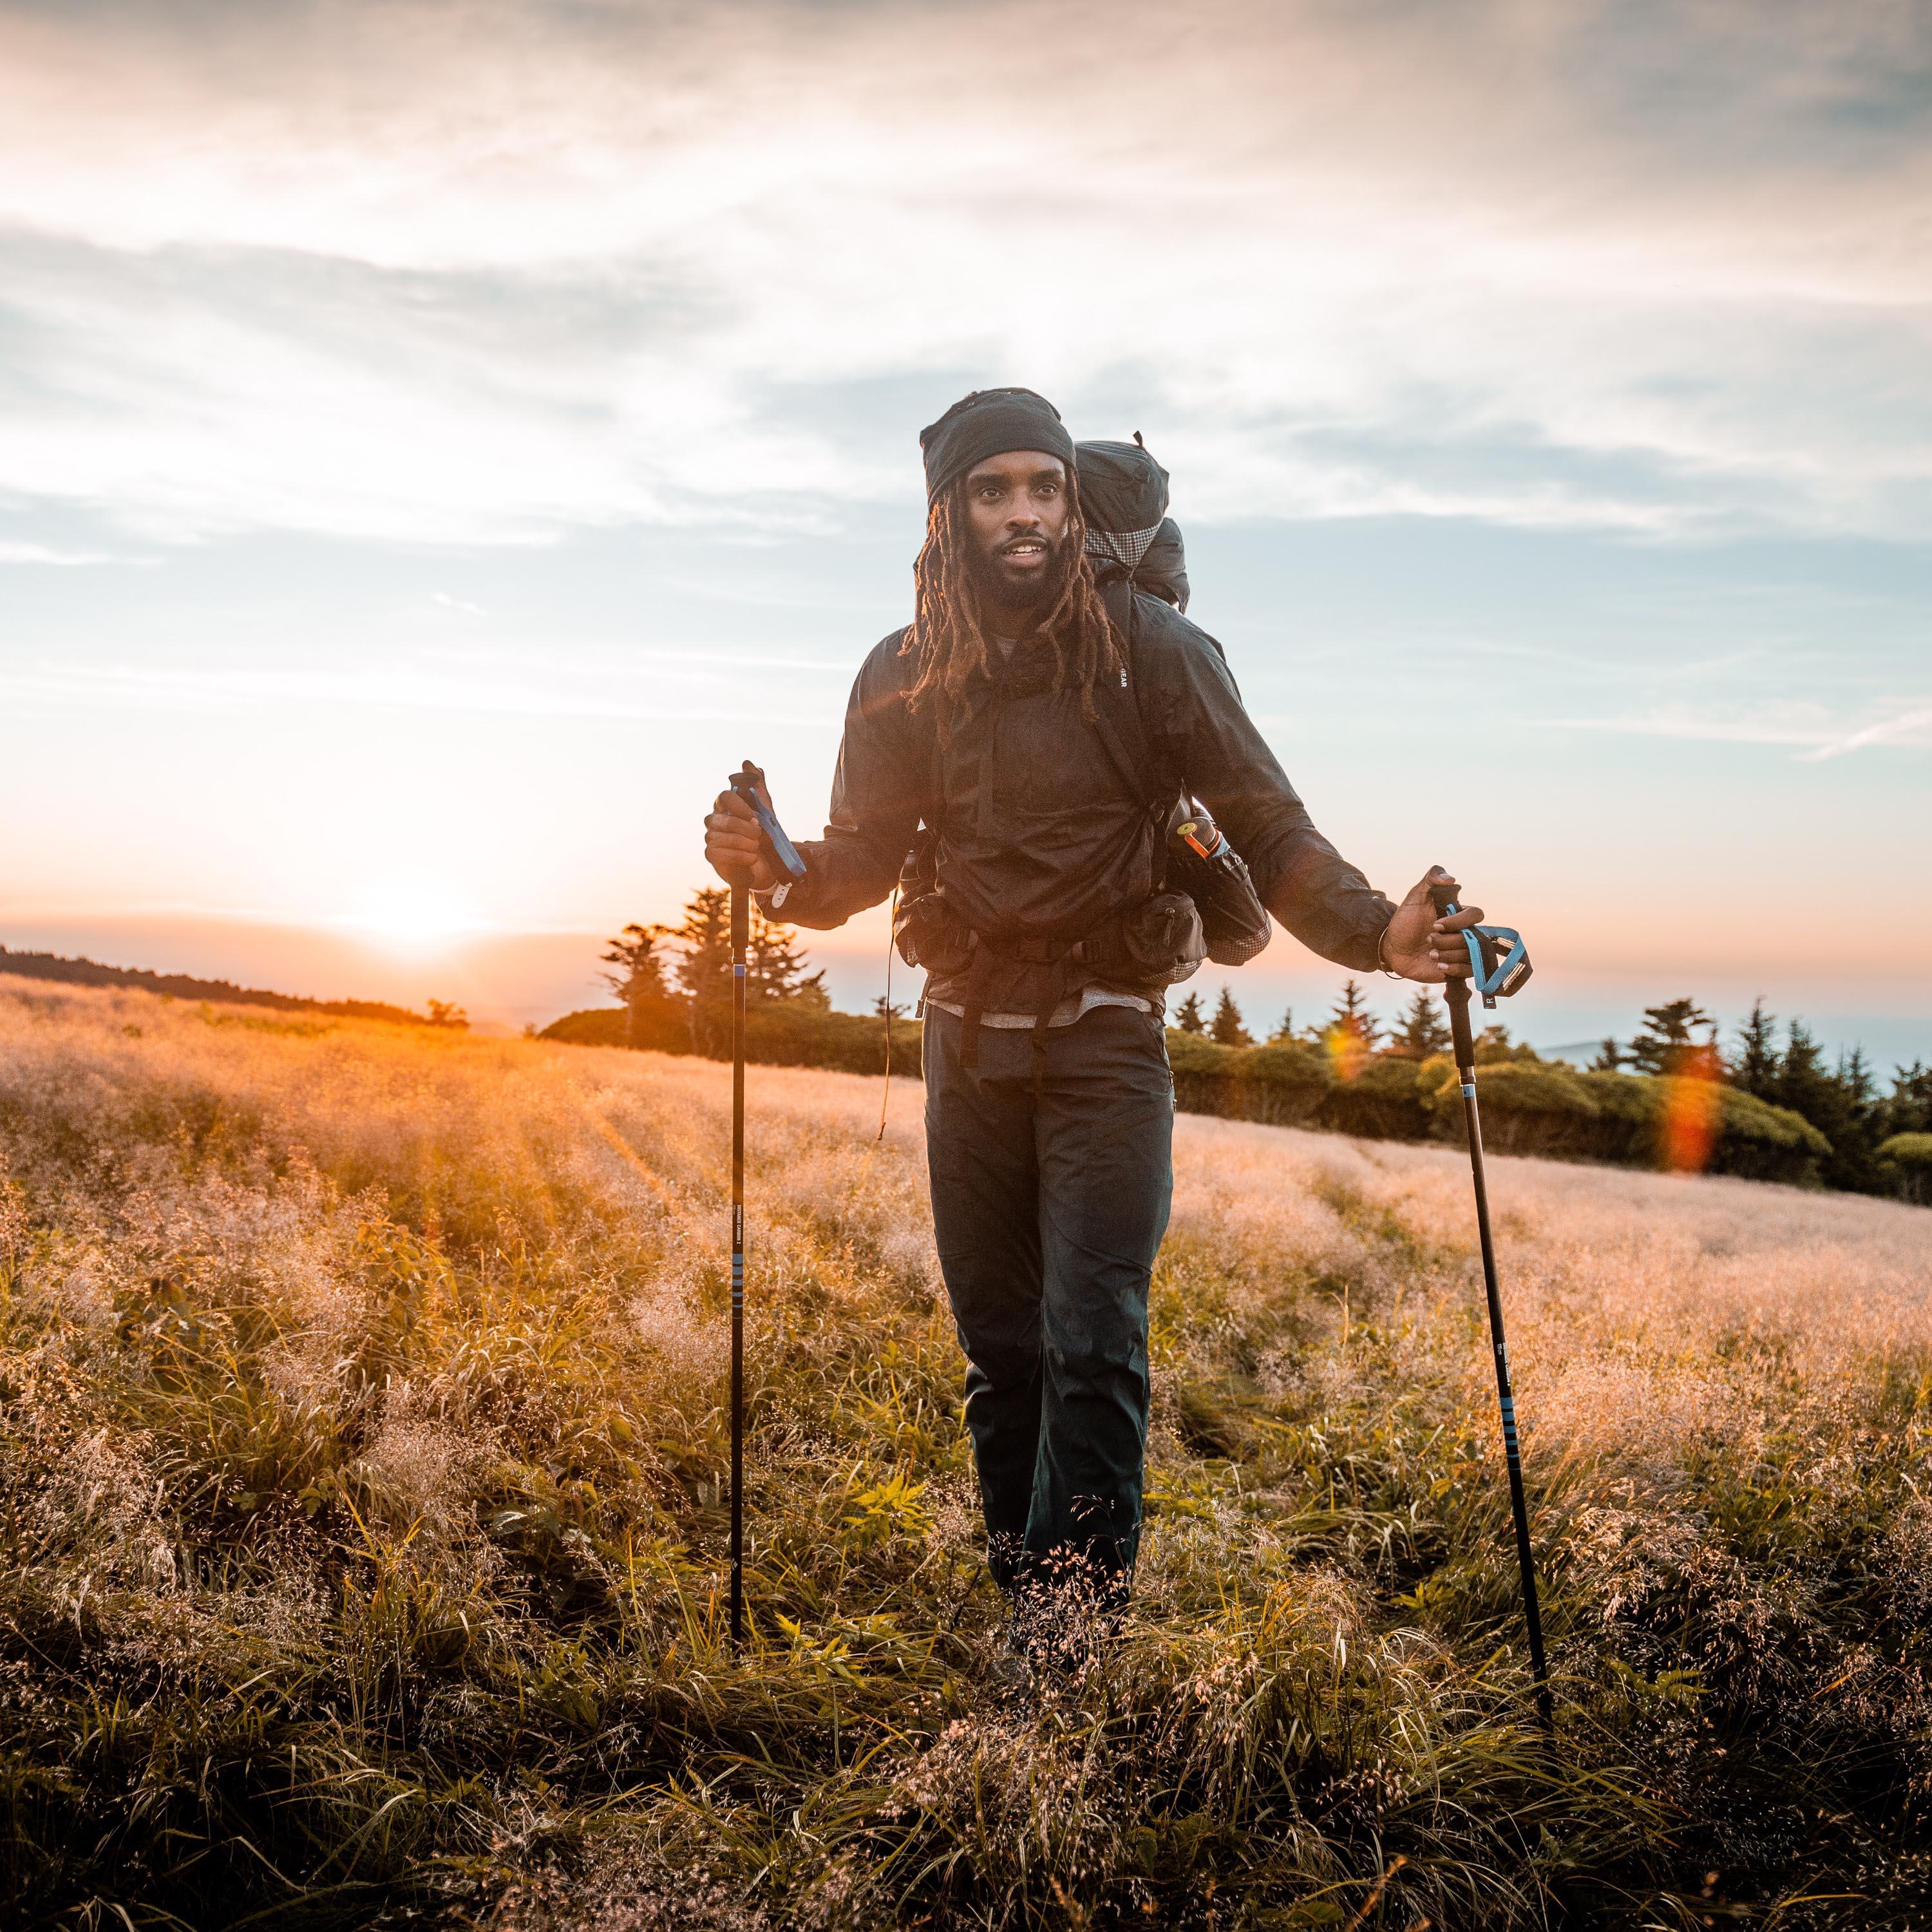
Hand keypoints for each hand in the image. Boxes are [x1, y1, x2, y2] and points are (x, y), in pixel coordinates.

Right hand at [704, 777, 775, 890]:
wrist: (764, 862)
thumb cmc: (762, 833)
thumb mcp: (765, 808)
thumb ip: (757, 786)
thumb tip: (748, 764)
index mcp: (724, 805)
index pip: (724, 796)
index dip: (740, 806)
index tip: (755, 817)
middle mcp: (713, 819)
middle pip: (728, 821)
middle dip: (749, 830)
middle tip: (759, 836)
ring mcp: (710, 837)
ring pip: (728, 839)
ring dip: (749, 845)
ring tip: (756, 848)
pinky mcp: (711, 855)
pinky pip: (725, 854)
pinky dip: (743, 857)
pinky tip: (751, 858)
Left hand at [1381, 866, 1482, 982]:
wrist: (1392, 948)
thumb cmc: (1405, 921)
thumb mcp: (1414, 897)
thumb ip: (1430, 879)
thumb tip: (1451, 878)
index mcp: (1458, 915)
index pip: (1476, 914)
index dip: (1458, 921)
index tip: (1435, 924)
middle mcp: (1463, 933)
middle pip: (1473, 938)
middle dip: (1447, 941)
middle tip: (1428, 939)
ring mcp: (1461, 951)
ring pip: (1470, 955)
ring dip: (1446, 954)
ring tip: (1429, 953)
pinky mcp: (1457, 968)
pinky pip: (1468, 971)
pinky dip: (1454, 969)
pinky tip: (1438, 965)